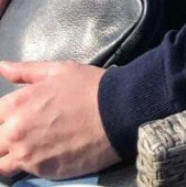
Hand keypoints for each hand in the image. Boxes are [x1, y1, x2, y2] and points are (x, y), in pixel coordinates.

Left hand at [0, 60, 119, 178]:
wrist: (118, 112)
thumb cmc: (88, 86)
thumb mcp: (58, 70)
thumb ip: (25, 71)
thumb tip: (0, 67)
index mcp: (17, 104)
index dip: (3, 117)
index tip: (11, 117)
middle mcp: (15, 133)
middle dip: (3, 137)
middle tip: (22, 131)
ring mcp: (27, 156)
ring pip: (0, 164)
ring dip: (8, 155)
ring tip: (26, 147)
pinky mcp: (41, 173)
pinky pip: (20, 174)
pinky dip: (24, 167)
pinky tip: (38, 156)